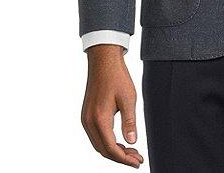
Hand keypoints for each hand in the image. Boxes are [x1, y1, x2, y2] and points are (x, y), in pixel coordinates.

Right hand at [81, 45, 143, 167]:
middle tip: (137, 158)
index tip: (137, 162)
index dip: (124, 159)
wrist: (103, 61)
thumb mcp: (128, 98)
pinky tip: (120, 141)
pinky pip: (96, 136)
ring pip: (99, 144)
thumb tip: (132, 141)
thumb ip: (129, 122)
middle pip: (103, 150)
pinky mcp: (87, 115)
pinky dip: (108, 142)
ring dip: (114, 151)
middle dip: (120, 157)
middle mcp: (89, 121)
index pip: (111, 149)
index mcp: (99, 119)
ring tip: (131, 152)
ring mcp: (86, 118)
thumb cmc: (116, 76)